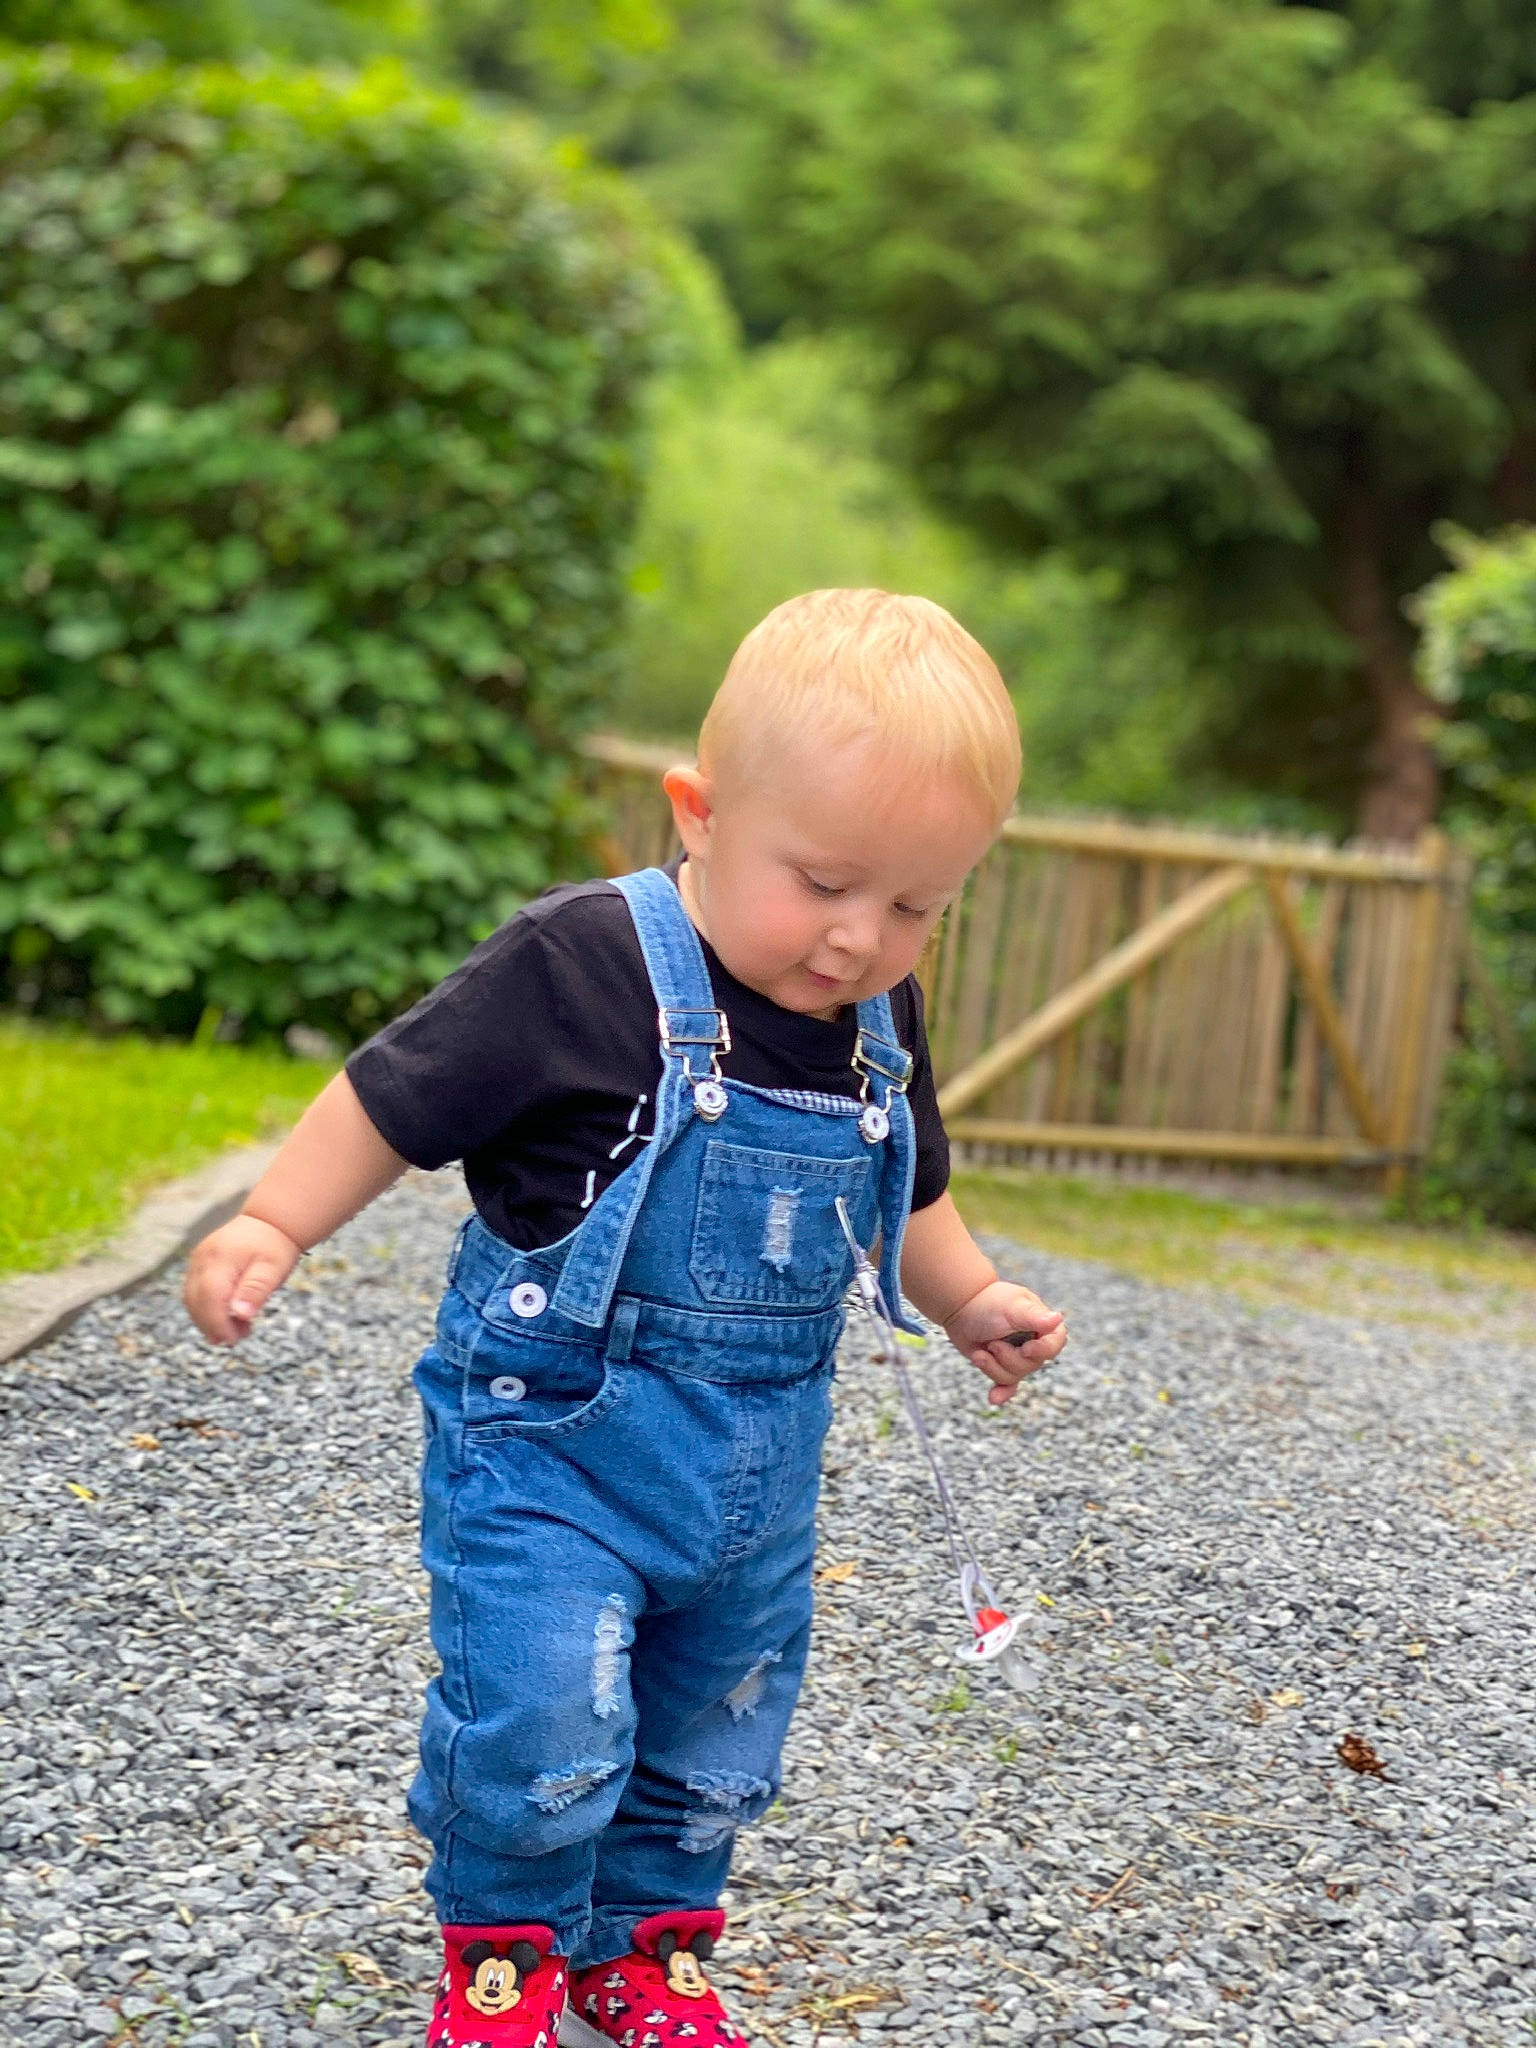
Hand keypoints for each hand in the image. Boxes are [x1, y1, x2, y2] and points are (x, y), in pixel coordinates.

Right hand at [183, 1213, 303, 1343]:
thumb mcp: (274, 1269)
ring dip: (210, 1320)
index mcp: (220, 1259)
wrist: (270, 1222)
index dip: (217, 1323)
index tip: (233, 1339)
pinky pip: (195, 1293)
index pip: (209, 1298)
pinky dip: (208, 1309)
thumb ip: (256, 1290)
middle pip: (196, 1302)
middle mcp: (202, 1259)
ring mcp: (197, 1261)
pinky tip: (231, 1316)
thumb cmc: (274, 1246)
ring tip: (239, 1329)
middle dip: (212, 1326)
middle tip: (238, 1337)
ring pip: (192, 1300)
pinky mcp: (198, 1265)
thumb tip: (241, 1314)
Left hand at [944, 1280, 1066, 1406]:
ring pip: (1014, 1376)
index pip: (1056, 1343)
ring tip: (980, 1352)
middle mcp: (1034, 1343)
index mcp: (1043, 1325)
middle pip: (1032, 1365)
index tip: (1025, 1349)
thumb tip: (1058, 1318)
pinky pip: (1007, 1386)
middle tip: (992, 1343)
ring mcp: (1018, 1357)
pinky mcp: (1001, 1367)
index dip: (1043, 1350)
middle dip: (1008, 1357)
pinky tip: (993, 1398)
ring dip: (993, 1366)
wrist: (962, 1307)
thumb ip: (1033, 1317)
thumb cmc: (989, 1302)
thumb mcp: (1012, 1308)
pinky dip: (1001, 1393)